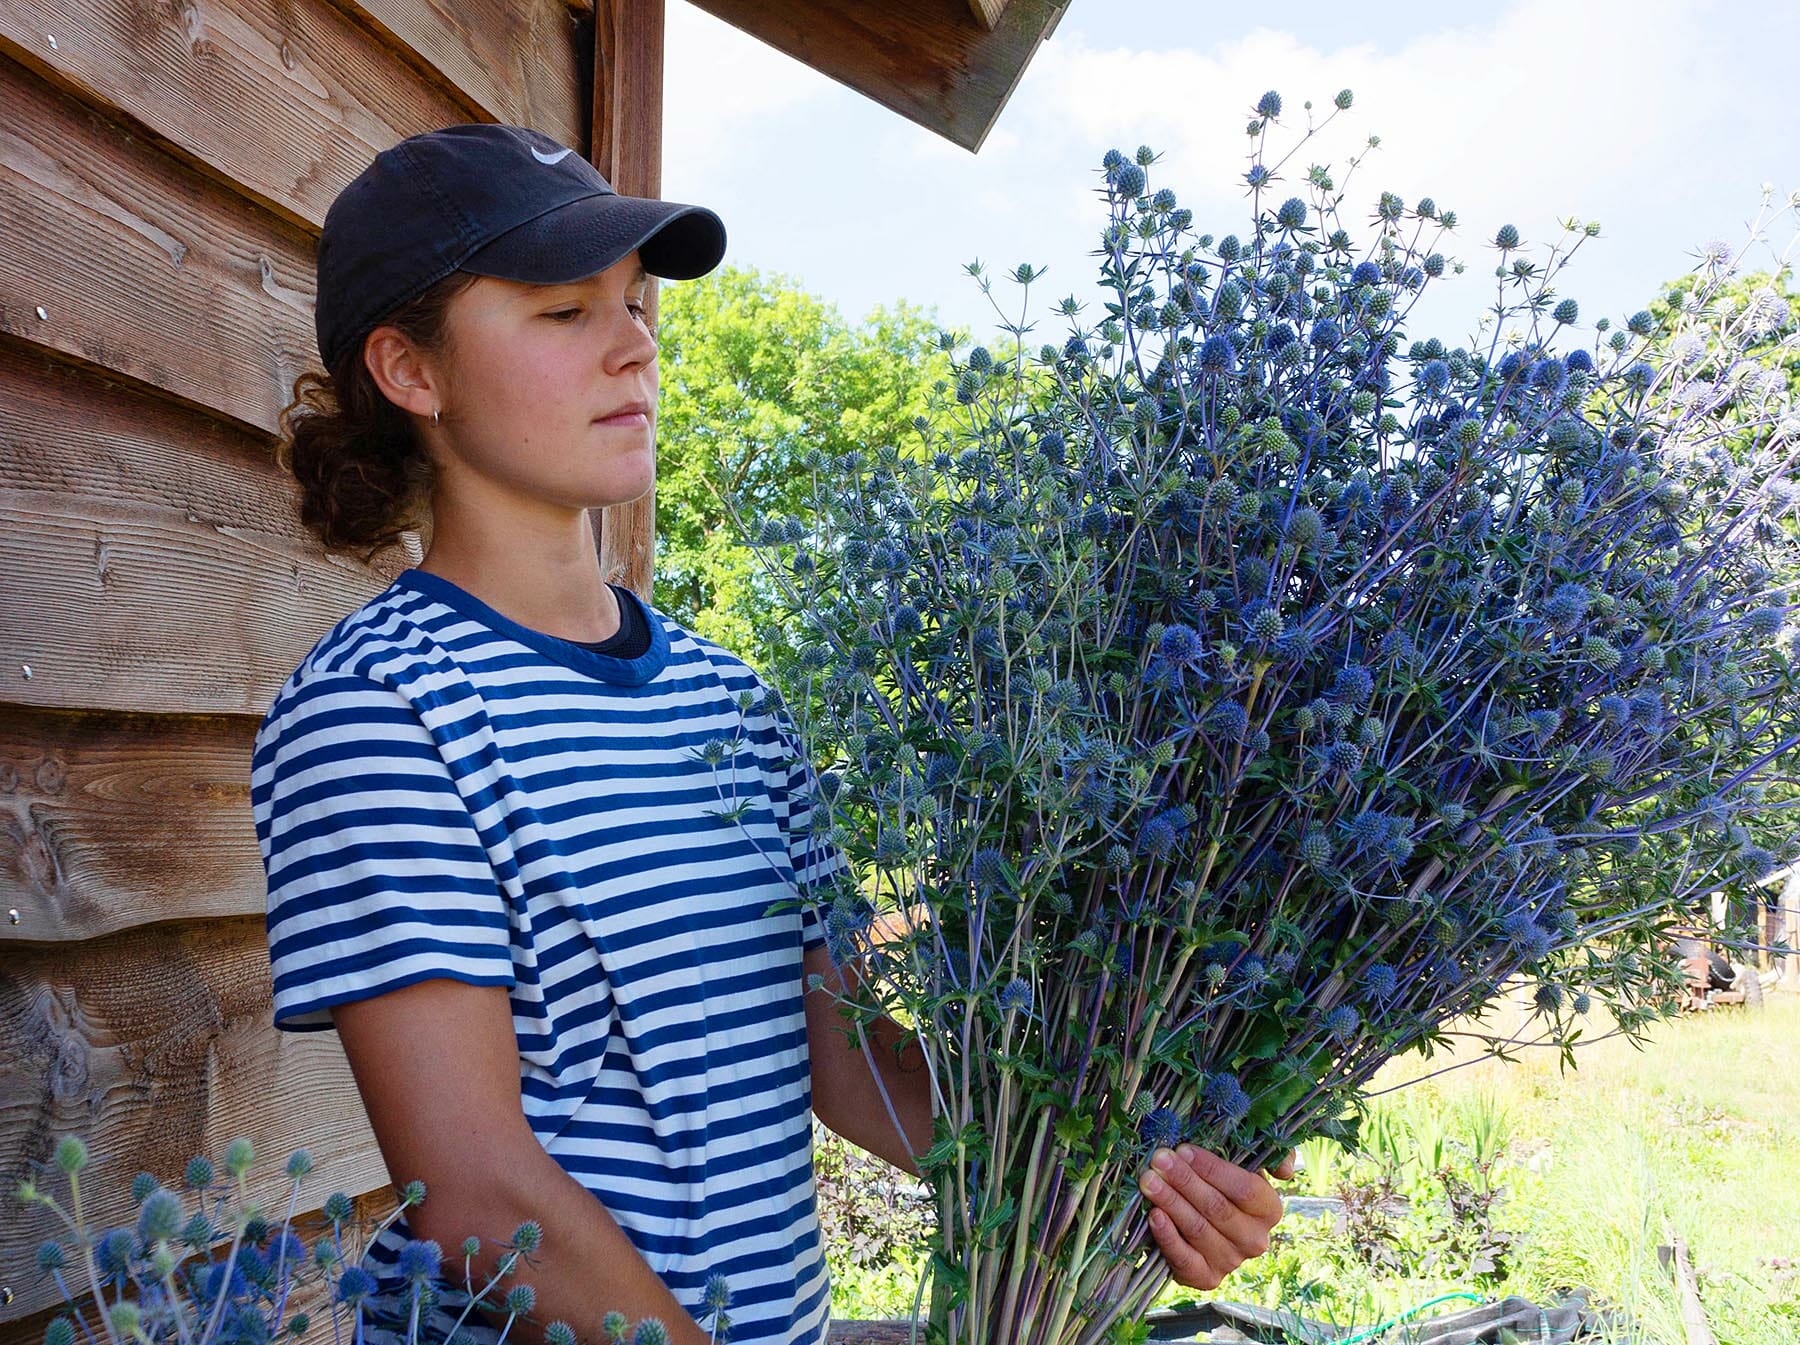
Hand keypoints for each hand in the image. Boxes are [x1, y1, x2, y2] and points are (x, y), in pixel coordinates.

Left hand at [1137, 1144, 1294, 1289]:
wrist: (1199, 1223)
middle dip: (1184, 1180)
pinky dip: (1168, 1236)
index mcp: (1269, 1210)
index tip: (1183, 1150)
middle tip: (1159, 1160)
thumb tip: (1285, 1172)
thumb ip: (1271, 1157)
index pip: (1244, 1189)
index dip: (1212, 1169)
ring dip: (1171, 1202)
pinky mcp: (1207, 1278)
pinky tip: (1154, 1215)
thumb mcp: (1245, 1165)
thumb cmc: (1219, 1184)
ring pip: (1198, 1229)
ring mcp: (1231, 1262)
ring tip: (1149, 1181)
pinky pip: (1185, 1258)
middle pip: (1217, 1208)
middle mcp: (1255, 1240)